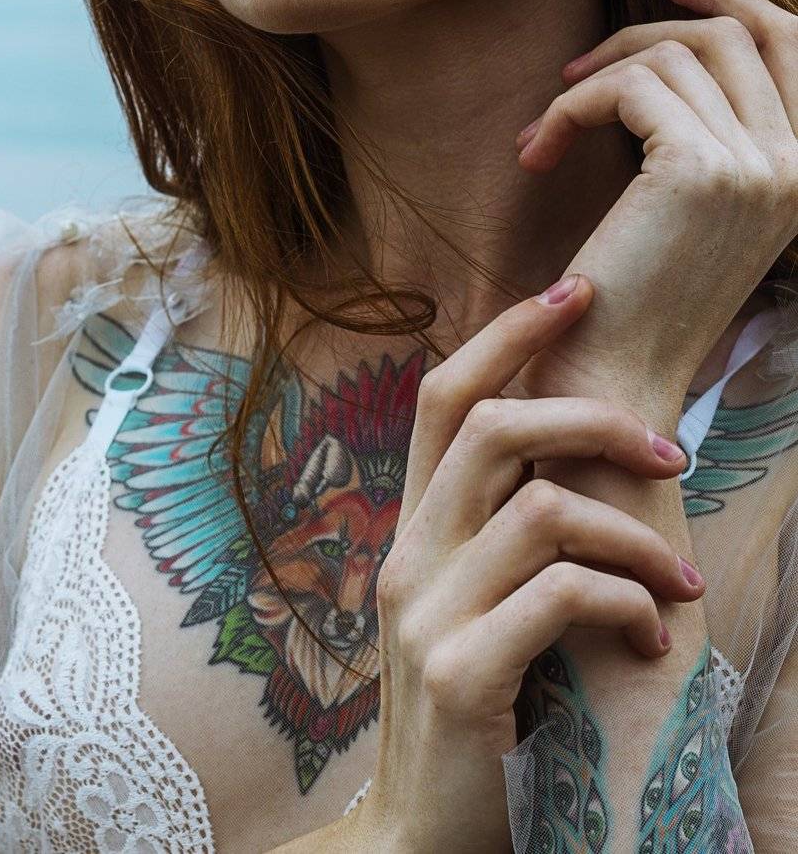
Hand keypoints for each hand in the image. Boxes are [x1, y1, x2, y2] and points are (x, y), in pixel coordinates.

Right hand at [353, 278, 703, 853]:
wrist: (419, 834)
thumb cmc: (475, 713)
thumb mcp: (475, 606)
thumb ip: (501, 534)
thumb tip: (578, 459)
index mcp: (413, 530)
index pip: (442, 396)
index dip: (507, 334)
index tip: (576, 290)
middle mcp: (409, 556)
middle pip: (492, 428)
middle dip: (593, 419)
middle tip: (670, 455)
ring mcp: (427, 614)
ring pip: (544, 509)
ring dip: (635, 537)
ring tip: (680, 587)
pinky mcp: (461, 675)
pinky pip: (563, 594)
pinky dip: (626, 605)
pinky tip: (649, 640)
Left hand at [513, 0, 797, 416]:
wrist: (613, 374)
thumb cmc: (638, 292)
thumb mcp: (697, 198)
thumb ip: (714, 126)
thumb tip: (676, 36)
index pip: (793, 39)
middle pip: (725, 34)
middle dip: (637, 36)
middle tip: (573, 74)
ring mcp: (759, 164)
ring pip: (668, 54)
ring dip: (591, 79)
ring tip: (547, 129)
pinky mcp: (698, 167)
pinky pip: (626, 86)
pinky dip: (569, 108)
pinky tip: (536, 154)